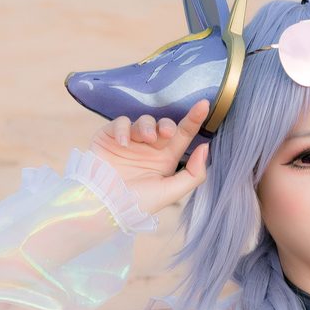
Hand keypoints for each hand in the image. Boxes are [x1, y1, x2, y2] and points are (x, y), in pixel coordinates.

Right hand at [89, 97, 210, 215]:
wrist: (103, 205)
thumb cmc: (137, 203)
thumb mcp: (170, 192)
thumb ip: (193, 174)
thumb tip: (205, 147)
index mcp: (166, 159)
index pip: (183, 135)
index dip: (194, 119)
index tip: (204, 104)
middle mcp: (150, 148)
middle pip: (164, 125)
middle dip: (167, 125)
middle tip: (166, 133)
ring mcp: (131, 140)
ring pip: (144, 121)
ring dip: (146, 127)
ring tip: (145, 138)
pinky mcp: (111, 136)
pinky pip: (121, 123)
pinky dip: (123, 129)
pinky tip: (123, 144)